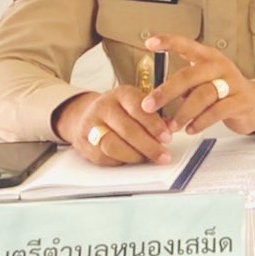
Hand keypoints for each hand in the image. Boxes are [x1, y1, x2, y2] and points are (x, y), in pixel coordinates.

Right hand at [54, 87, 173, 166]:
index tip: (168, 138)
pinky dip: (121, 161)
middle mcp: (104, 107)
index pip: (138, 108)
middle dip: (149, 146)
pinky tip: (132, 160)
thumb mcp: (138, 104)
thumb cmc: (122, 110)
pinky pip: (103, 157)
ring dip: (135, 156)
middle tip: (163, 155)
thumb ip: (155, 116)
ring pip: (113, 145)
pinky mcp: (83, 143)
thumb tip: (171, 129)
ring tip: (149, 159)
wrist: (87, 114)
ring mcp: (90, 125)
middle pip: (127, 130)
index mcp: (121, 94)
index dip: (154, 125)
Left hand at [139, 34, 254, 135]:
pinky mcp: (241, 101)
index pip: (187, 45)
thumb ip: (184, 85)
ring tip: (172, 125)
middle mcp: (221, 67)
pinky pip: (217, 111)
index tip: (151, 43)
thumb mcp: (204, 82)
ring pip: (202, 95)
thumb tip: (154, 100)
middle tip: (149, 106)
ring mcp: (233, 83)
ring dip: (183, 113)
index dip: (169, 42)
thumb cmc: (223, 92)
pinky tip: (191, 128)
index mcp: (209, 58)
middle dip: (166, 92)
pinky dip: (200, 122)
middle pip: (189, 76)